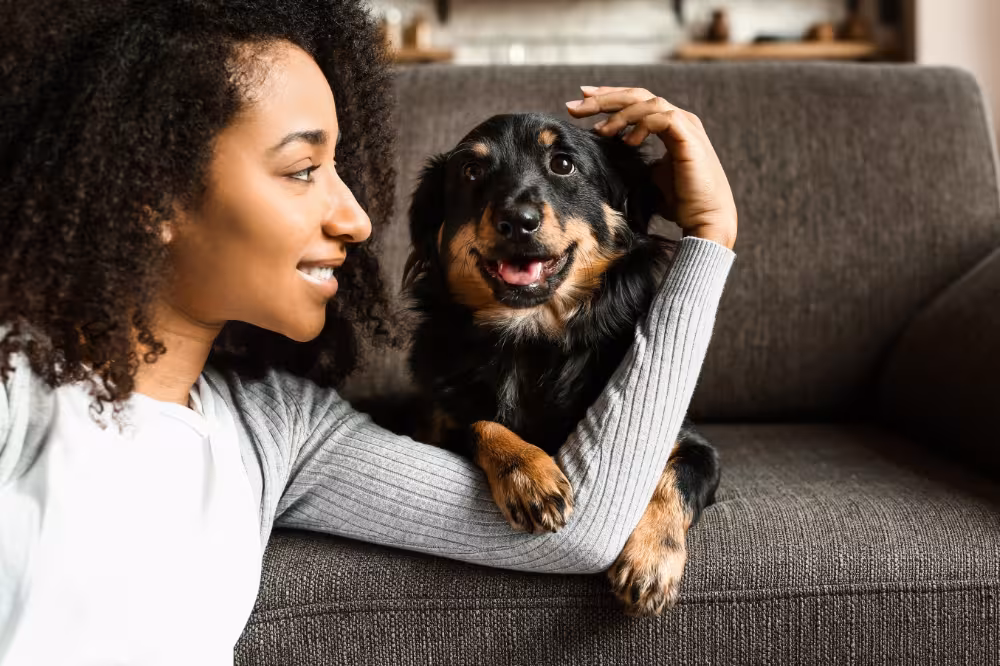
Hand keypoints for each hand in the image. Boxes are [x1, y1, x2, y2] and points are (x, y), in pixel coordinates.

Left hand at [566, 86, 736, 249]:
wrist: (705, 219)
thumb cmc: (679, 201)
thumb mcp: (647, 175)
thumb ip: (630, 158)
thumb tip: (601, 155)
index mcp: (669, 126)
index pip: (635, 102)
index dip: (608, 98)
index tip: (581, 101)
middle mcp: (678, 120)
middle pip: (637, 95)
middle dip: (604, 98)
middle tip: (575, 105)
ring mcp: (686, 126)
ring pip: (648, 102)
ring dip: (619, 114)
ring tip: (600, 131)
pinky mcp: (690, 138)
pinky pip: (662, 118)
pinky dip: (642, 125)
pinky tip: (627, 140)